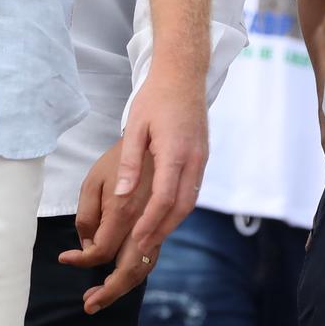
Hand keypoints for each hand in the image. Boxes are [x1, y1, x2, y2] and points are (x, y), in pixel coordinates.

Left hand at [61, 140, 157, 313]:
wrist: (169, 120)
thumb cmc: (125, 148)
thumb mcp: (95, 176)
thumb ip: (89, 213)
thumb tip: (90, 246)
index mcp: (126, 206)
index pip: (103, 249)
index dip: (82, 260)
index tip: (64, 259)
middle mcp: (148, 218)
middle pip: (131, 268)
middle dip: (109, 291)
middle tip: (88, 304)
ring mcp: (163, 220)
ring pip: (148, 264)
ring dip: (125, 285)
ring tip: (102, 296)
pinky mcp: (171, 218)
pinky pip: (157, 251)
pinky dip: (139, 269)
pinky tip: (122, 274)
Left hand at [108, 68, 208, 276]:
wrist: (184, 75)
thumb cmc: (155, 98)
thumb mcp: (135, 127)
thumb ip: (129, 163)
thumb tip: (121, 195)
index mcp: (175, 152)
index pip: (164, 198)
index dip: (151, 223)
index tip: (137, 241)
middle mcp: (194, 160)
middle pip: (181, 207)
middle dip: (162, 230)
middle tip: (143, 250)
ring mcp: (202, 159)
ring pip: (190, 201)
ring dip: (171, 222)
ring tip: (152, 237)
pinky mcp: (203, 157)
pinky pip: (193, 190)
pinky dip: (179, 207)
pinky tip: (164, 214)